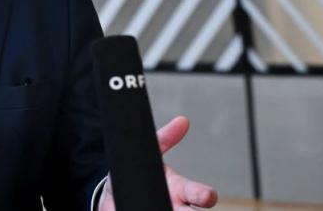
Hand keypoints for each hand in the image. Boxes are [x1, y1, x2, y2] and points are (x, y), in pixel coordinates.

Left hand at [98, 116, 217, 210]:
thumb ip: (164, 138)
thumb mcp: (150, 154)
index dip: (205, 195)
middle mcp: (176, 207)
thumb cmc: (140, 175)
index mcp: (180, 190)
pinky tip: (138, 210)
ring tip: (158, 209)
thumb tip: (183, 120)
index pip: (201, 195)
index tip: (206, 196)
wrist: (116, 194)